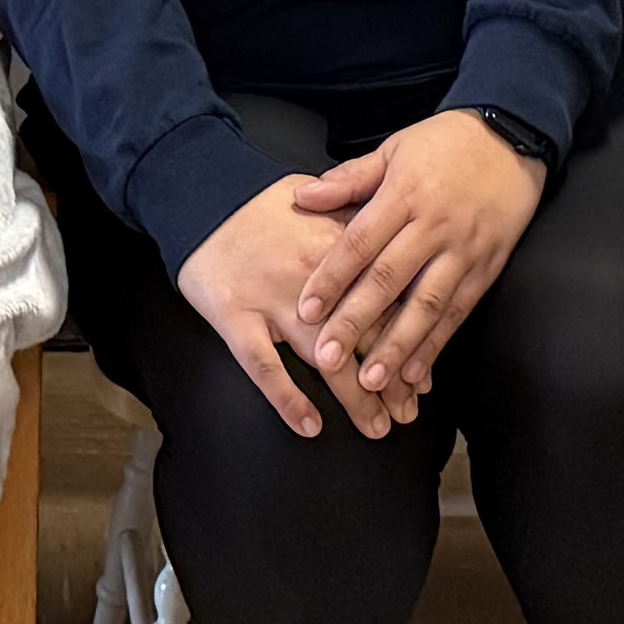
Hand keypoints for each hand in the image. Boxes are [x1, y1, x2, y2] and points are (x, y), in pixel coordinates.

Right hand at [176, 181, 404, 444]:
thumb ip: (362, 222)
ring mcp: (272, 300)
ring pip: (324, 358)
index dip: (410, 342)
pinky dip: (287, 398)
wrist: (201, 196)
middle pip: (364, 337)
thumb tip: (400, 245)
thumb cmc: (262, 204)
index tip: (422, 374)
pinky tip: (309, 425)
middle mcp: (312, 279)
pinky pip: (263, 365)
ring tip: (377, 427)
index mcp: (338, 250)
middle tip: (407, 412)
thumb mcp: (323, 199)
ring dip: (356, 398)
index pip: (387, 304)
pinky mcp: (234, 316)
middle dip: (390, 380)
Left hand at [295, 110, 547, 403]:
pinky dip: (436, 344)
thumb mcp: (394, 149)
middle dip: (356, 323)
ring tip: (370, 380)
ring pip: (425, 304)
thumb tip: (303, 197)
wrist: (513, 139)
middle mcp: (434, 226)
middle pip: (389, 280)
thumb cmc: (446, 143)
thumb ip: (349, 179)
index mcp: (404, 194)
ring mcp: (463, 250)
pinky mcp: (487, 268)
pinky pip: (458, 311)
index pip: (360, 242)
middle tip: (327, 358)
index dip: (332, 278)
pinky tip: (415, 371)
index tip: (306, 311)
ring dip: (396, 346)